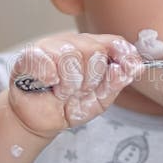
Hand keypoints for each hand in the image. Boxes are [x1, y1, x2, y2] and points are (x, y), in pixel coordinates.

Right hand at [7, 33, 141, 138]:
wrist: (39, 121)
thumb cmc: (68, 105)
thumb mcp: (99, 99)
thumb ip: (116, 83)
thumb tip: (132, 68)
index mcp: (93, 49)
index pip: (114, 42)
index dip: (124, 54)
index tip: (131, 68)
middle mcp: (74, 43)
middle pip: (95, 51)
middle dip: (91, 80)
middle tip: (79, 91)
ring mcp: (51, 45)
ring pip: (71, 57)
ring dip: (69, 84)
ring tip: (62, 92)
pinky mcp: (31, 54)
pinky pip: (47, 62)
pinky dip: (50, 78)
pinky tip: (48, 84)